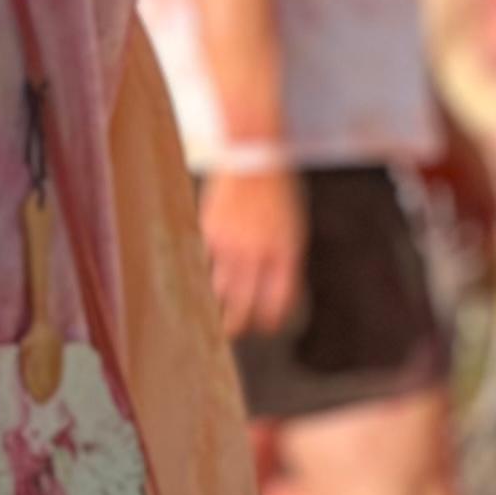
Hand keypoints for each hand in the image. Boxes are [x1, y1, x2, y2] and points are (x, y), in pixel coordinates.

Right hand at [199, 162, 307, 336]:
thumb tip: (273, 296)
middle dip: (238, 324)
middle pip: (244, 303)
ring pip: (220, 289)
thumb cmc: (279, 198)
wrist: (254, 160)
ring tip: (216, 316)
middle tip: (234, 334)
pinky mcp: (209, 232)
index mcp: (285, 254)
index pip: (277, 301)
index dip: (270, 320)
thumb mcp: (293, 232)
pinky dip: (203, 276)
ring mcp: (230, 243)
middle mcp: (257, 253)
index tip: (265, 327)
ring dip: (218, 305)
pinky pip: (204, 264)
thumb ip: (284, 263)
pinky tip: (202, 284)